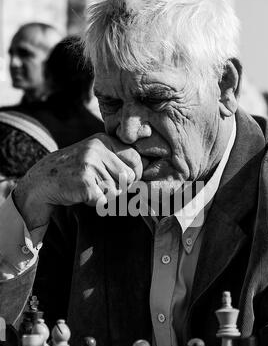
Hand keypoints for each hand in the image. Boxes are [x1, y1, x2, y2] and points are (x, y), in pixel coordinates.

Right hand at [13, 134, 142, 229]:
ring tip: (89, 188)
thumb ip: (117, 159)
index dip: (135, 173)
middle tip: (102, 186)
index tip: (126, 180)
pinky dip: (95, 203)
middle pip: (128, 177)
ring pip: (117, 191)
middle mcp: (97, 150)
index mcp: (103, 141)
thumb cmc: (74, 171)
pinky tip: (83, 195)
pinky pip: (104, 201)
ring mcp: (90, 165)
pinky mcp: (84, 183)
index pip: (135, 158)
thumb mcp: (95, 156)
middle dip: (120, 187)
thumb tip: (147, 168)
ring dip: (105, 196)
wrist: (43, 181)